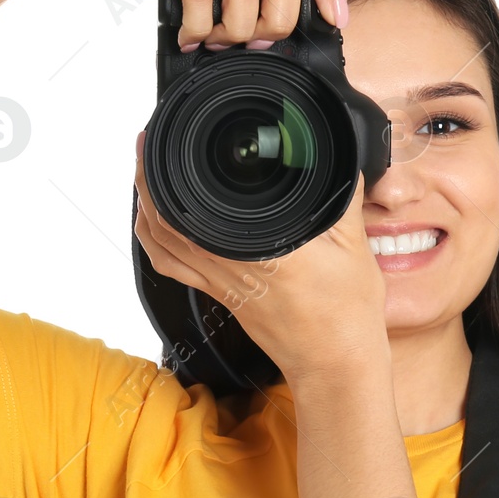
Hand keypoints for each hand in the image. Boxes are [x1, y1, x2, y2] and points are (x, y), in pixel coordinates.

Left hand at [133, 131, 388, 384]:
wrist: (334, 363)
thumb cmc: (345, 312)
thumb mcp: (352, 243)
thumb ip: (341, 193)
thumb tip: (334, 152)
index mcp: (257, 249)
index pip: (194, 202)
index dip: (168, 166)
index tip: (166, 134)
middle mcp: (228, 266)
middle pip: (164, 217)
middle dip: (148, 175)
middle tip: (150, 141)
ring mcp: (219, 283)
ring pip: (160, 241)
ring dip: (145, 203)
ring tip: (147, 169)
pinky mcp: (220, 295)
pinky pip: (171, 265)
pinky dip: (154, 240)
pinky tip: (155, 221)